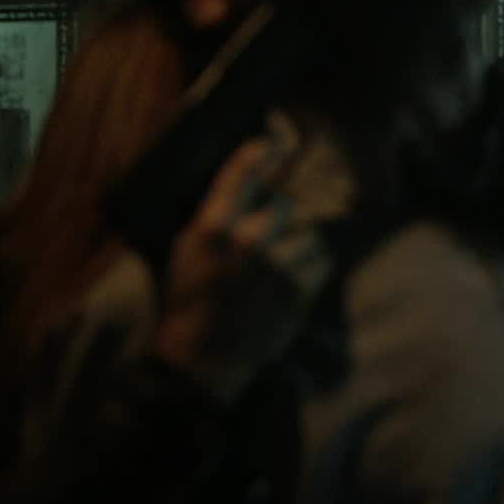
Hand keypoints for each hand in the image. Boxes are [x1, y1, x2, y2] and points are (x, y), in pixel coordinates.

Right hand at [150, 126, 334, 403]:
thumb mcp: (182, 253)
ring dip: (298, 248)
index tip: (273, 143)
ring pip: (307, 235)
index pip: (241, 174)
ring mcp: (277, 265)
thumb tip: (236, 187)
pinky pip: (321, 261)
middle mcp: (247, 240)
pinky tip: (291, 284)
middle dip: (279, 220)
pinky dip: (312, 270)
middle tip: (267, 242)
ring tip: (278, 270)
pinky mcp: (301, 290)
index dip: (260, 154)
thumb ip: (210, 219)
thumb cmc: (187, 305)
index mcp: (211, 227)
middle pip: (285, 205)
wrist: (201, 360)